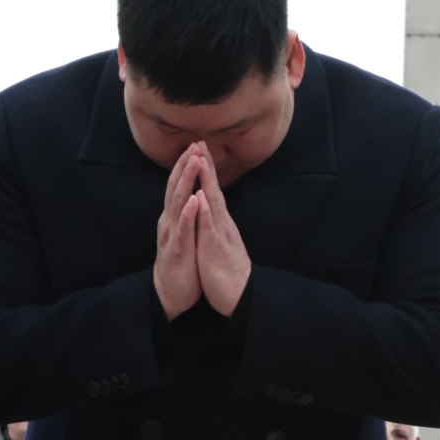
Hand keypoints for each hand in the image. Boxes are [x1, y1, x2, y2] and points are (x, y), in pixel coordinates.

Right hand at [154, 145, 204, 319]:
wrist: (171, 291)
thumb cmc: (181, 260)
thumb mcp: (183, 232)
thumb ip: (185, 212)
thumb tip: (192, 192)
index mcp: (174, 216)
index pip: (179, 185)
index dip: (186, 165)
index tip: (196, 144)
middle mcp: (170, 220)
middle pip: (176, 187)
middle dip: (185, 165)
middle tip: (194, 144)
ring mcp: (172, 234)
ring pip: (178, 203)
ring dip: (186, 181)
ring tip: (194, 162)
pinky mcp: (177, 249)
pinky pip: (183, 229)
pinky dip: (187, 213)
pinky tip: (193, 200)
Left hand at [186, 150, 251, 316]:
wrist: (239, 296)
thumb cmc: (227, 272)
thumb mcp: (219, 243)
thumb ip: (216, 226)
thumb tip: (211, 211)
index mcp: (220, 224)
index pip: (212, 192)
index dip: (206, 171)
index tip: (200, 149)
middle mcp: (222, 224)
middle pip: (214, 190)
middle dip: (207, 167)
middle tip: (201, 142)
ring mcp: (220, 235)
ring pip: (213, 204)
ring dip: (206, 181)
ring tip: (201, 160)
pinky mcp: (215, 249)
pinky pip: (210, 229)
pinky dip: (205, 212)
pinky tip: (200, 198)